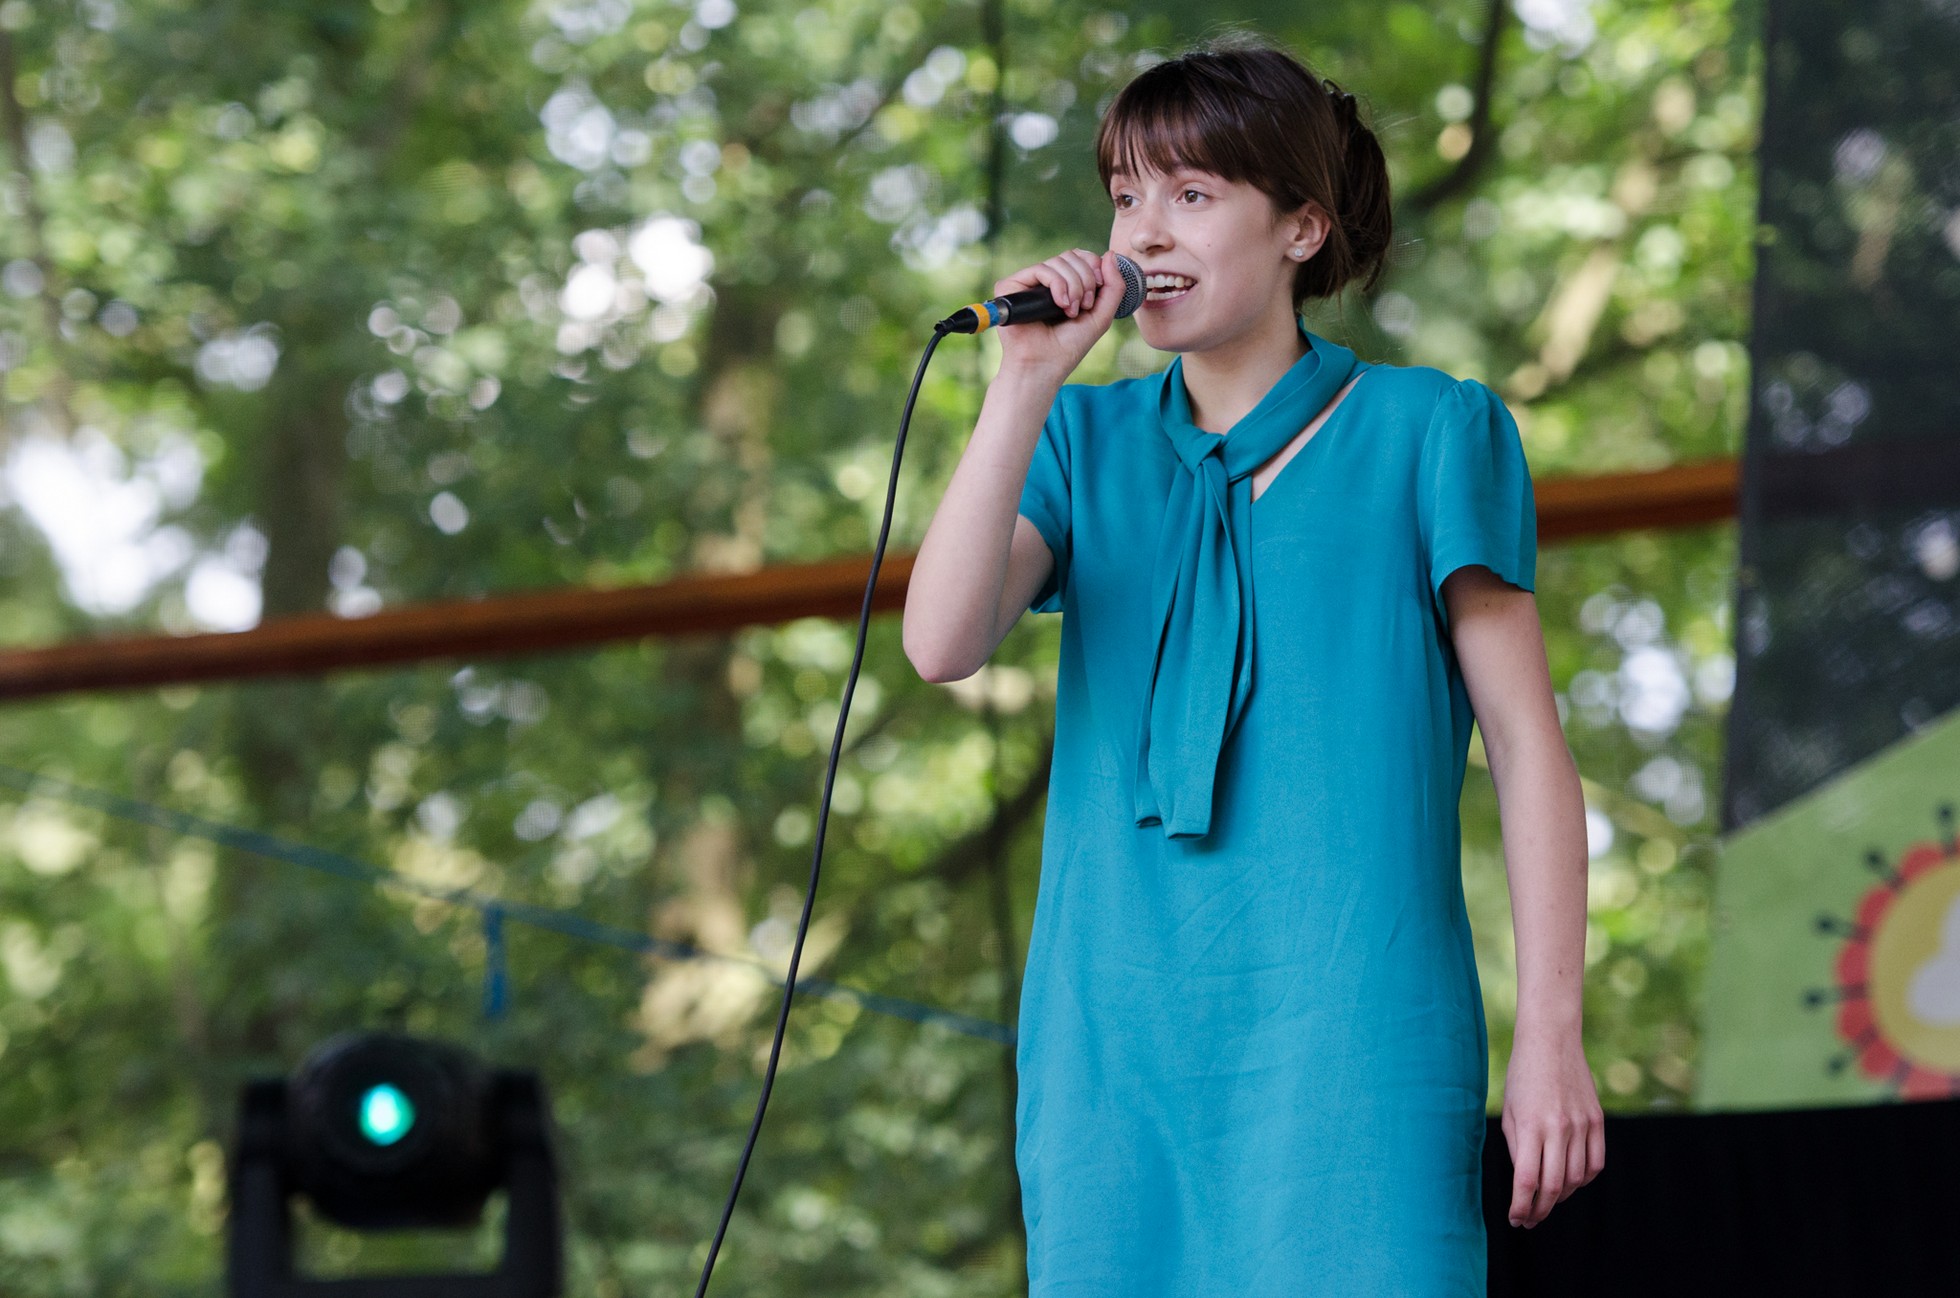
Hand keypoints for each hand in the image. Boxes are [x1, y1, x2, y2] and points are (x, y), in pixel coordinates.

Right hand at [992, 248, 1124, 381]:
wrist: (1044, 366)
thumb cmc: (1069, 346)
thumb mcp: (1101, 316)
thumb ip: (1113, 286)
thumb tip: (1110, 254)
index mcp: (1063, 284)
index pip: (1080, 256)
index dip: (1094, 267)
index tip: (1097, 292)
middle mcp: (1044, 281)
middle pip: (1072, 255)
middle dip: (1086, 279)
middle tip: (1084, 306)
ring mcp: (1027, 282)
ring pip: (1058, 261)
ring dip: (1074, 286)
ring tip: (1070, 311)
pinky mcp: (1011, 286)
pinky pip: (1040, 269)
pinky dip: (1057, 285)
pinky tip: (1060, 304)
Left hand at [1499, 1026, 1604, 1228]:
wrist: (1551, 1041)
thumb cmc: (1522, 1075)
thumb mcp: (1510, 1111)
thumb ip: (1517, 1148)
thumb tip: (1526, 1181)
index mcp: (1531, 1126)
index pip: (1527, 1180)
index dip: (1521, 1206)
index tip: (1515, 1219)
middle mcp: (1559, 1128)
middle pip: (1553, 1186)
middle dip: (1539, 1209)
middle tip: (1530, 1219)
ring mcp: (1582, 1125)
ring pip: (1576, 1178)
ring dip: (1560, 1196)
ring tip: (1547, 1200)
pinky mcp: (1598, 1120)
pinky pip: (1596, 1163)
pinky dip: (1584, 1179)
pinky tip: (1570, 1181)